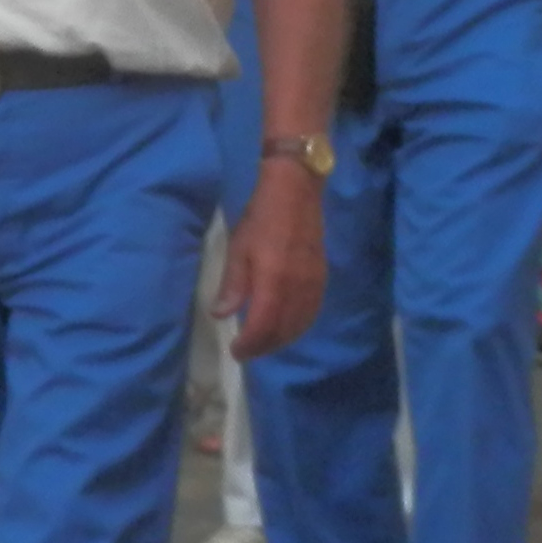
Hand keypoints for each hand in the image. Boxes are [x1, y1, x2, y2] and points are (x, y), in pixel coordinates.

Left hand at [217, 162, 328, 359]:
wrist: (295, 191)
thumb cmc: (261, 216)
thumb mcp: (239, 248)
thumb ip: (232, 285)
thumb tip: (220, 315)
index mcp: (273, 282)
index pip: (262, 328)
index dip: (249, 345)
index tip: (235, 351)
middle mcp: (296, 290)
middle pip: (282, 332)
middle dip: (263, 347)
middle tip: (246, 350)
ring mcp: (312, 286)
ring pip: (299, 326)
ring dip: (281, 340)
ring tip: (263, 342)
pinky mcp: (321, 280)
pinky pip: (311, 314)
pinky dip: (297, 327)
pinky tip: (286, 326)